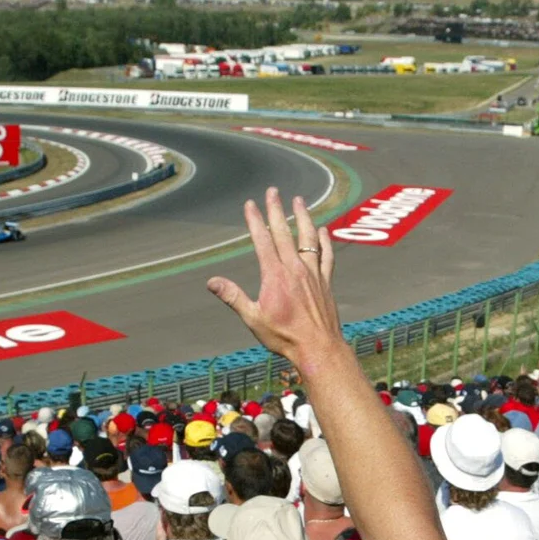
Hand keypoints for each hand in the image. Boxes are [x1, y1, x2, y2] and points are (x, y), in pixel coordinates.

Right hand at [208, 188, 342, 370]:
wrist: (318, 347)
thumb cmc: (284, 336)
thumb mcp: (253, 319)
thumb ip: (233, 297)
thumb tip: (212, 282)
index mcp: (275, 275)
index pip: (262, 240)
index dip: (255, 220)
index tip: (250, 204)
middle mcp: (295, 269)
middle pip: (283, 233)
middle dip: (276, 210)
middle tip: (272, 191)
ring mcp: (313, 273)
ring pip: (308, 238)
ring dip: (302, 218)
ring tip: (299, 201)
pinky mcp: (325, 282)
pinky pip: (326, 255)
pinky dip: (324, 241)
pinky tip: (322, 230)